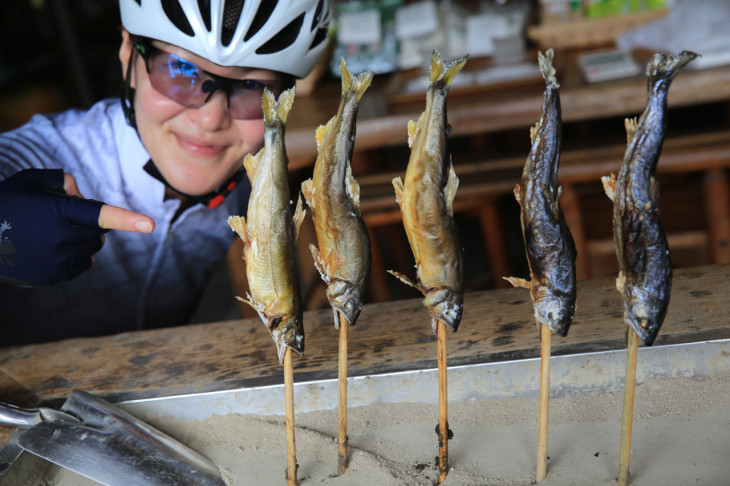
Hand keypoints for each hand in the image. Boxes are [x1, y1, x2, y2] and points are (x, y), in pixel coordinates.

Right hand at [0, 169, 154, 285]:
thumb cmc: (6, 205)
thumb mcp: (29, 181)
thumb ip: (60, 180)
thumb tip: (80, 193)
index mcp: (58, 211)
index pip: (100, 215)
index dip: (127, 219)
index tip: (150, 225)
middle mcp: (62, 238)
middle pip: (100, 230)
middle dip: (89, 222)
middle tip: (60, 215)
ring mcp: (59, 260)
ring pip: (94, 247)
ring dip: (85, 238)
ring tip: (53, 231)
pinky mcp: (56, 276)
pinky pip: (84, 264)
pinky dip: (77, 255)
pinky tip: (52, 247)